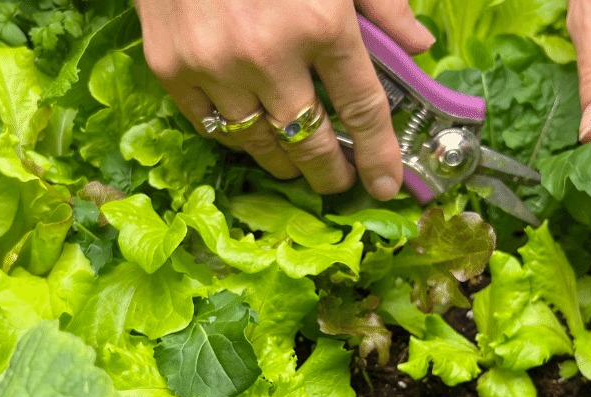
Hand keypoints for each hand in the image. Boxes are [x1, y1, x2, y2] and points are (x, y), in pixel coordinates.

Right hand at [134, 0, 433, 200]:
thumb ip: (382, 3)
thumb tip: (419, 46)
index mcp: (320, 23)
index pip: (362, 109)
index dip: (378, 154)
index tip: (384, 183)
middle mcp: (268, 55)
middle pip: (308, 142)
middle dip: (329, 172)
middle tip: (338, 181)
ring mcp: (214, 66)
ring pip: (258, 144)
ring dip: (284, 161)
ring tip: (297, 162)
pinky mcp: (171, 68)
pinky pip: (212, 126)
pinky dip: (237, 136)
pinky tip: (253, 131)